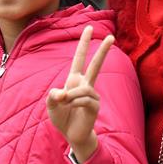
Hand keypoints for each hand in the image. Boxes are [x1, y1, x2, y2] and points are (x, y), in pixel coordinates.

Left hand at [46, 26, 113, 162]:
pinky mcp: (95, 105)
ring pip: (82, 89)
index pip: (80, 58)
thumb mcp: (51, 106)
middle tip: (111, 36)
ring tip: (65, 104)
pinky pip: (84, 99)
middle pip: (96, 65)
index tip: (88, 28)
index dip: (83, 43)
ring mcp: (92, 95)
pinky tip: (72, 108)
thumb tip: (62, 93)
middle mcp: (85, 84)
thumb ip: (52, 97)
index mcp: (74, 80)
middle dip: (103, 50)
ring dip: (70, 97)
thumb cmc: (62, 118)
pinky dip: (74, 102)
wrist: (72, 135)